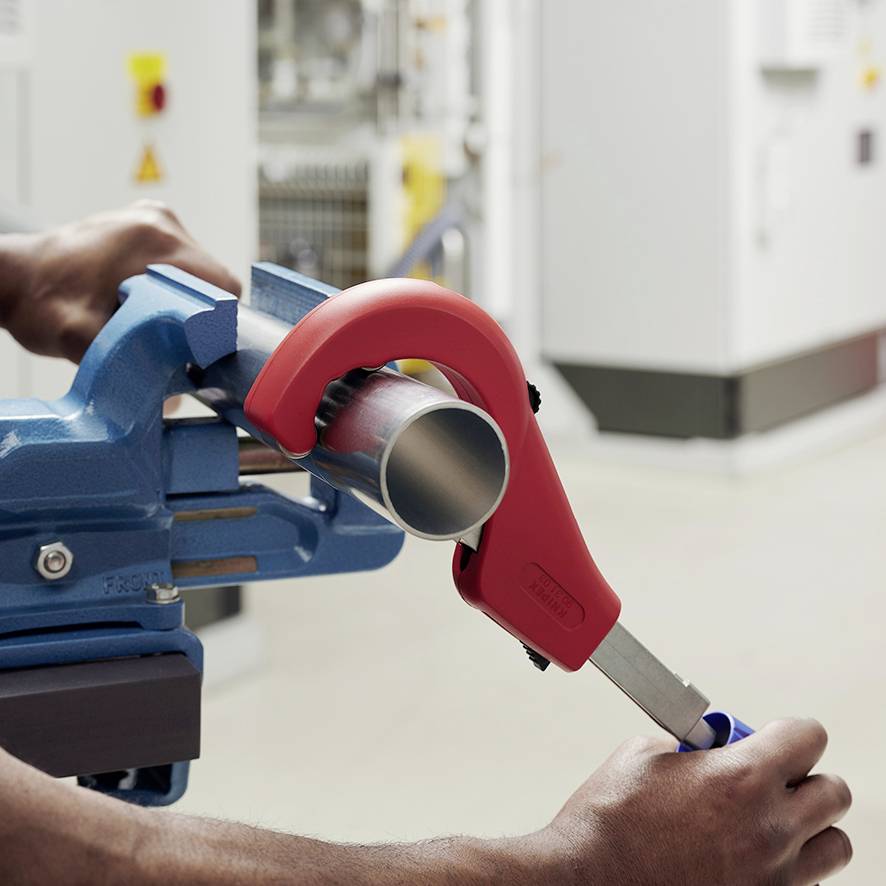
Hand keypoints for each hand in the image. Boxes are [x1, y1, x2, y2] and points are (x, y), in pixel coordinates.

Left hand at [1, 200, 239, 361]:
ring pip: (200, 276)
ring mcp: (154, 220)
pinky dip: (172, 290)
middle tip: (169, 343)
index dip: (218, 325)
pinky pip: (181, 266)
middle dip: (200, 317)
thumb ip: (129, 368)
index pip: (223, 287)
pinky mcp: (147, 227)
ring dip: (187, 305)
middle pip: (214, 282)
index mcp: (154, 239)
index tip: (198, 349)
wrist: (13, 278)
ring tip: (151, 323)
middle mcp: (160, 222)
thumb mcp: (83, 341)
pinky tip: (146, 305)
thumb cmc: (40, 302)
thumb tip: (173, 403)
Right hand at [533, 718, 851, 884]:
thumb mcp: (642, 754)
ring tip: (772, 819)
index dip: (790, 731)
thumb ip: (689, 747)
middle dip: (804, 777)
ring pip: (833, 845)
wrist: (588, 878)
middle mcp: (768, 829)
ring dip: (809, 826)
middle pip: (834, 792)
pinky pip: (805, 882)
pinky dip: (790, 865)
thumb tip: (701, 750)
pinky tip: (752, 854)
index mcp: (740, 778)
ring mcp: (772, 876)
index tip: (776, 736)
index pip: (808, 737)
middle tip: (773, 776)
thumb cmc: (608, 823)